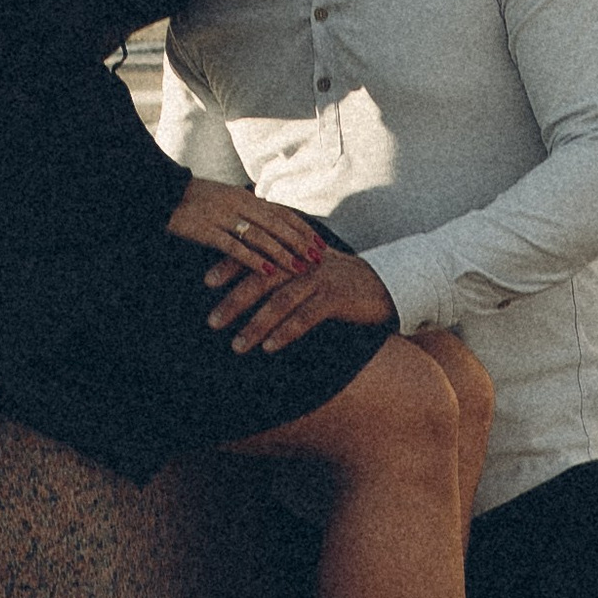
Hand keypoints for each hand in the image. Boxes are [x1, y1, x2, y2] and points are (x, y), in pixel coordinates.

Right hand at [165, 178, 326, 284]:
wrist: (161, 192)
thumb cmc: (194, 198)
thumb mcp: (225, 198)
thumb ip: (246, 208)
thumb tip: (269, 220)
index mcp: (245, 196)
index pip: (282, 212)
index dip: (302, 227)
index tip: (320, 242)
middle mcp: (239, 204)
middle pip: (277, 224)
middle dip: (299, 242)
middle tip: (318, 258)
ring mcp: (223, 217)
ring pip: (260, 236)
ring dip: (282, 253)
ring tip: (300, 268)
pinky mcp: (207, 230)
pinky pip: (234, 247)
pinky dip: (253, 260)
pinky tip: (267, 272)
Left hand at [209, 244, 397, 355]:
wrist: (391, 283)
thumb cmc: (346, 280)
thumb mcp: (316, 265)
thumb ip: (288, 266)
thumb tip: (253, 278)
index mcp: (296, 250)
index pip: (257, 253)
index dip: (230, 265)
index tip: (206, 281)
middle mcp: (305, 260)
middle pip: (262, 278)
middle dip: (234, 301)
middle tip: (212, 322)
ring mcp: (321, 278)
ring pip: (280, 300)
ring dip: (256, 324)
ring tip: (237, 345)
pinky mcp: (337, 298)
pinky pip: (306, 316)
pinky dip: (286, 332)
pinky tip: (270, 347)